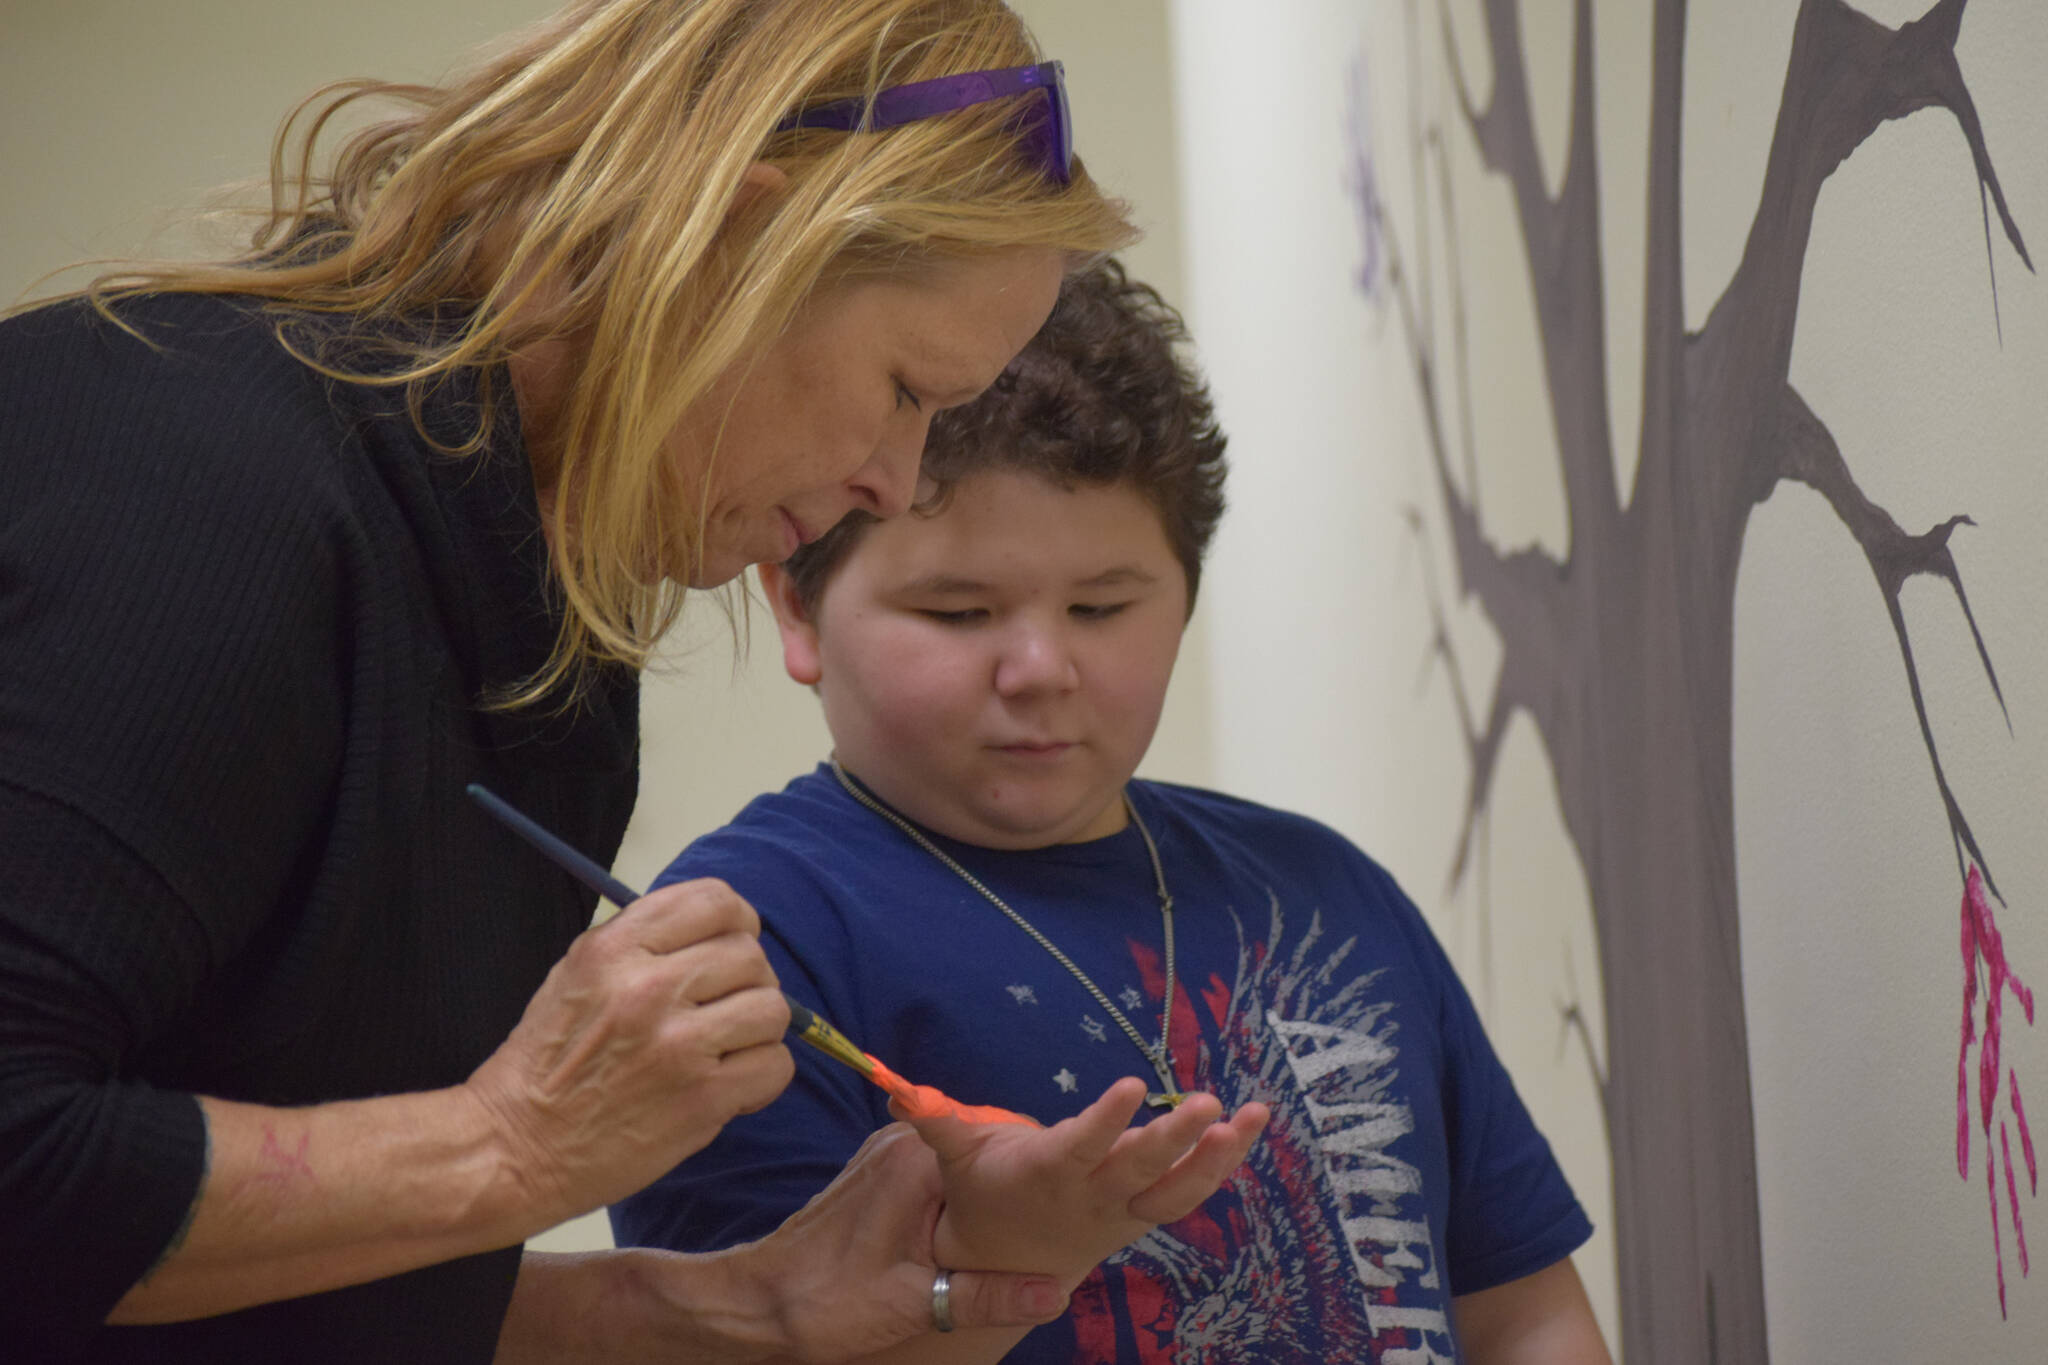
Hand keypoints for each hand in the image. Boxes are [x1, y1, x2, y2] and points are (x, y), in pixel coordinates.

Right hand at [464, 877, 794, 1225]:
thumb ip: (642, 943)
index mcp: (615, 949)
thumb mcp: (576, 974)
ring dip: (758, 1030)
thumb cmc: (547, 1064)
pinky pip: (775, 1067)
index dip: (737, 923)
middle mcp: (648, 988)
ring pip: (772, 1009)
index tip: (731, 944)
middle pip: (751, 956)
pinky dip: (762, 1078)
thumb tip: (715, 931)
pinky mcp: (702, 1099)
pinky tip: (730, 1086)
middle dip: (748, 982)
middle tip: (724, 1009)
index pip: (716, 901)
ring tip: (727, 1049)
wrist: (515, 1148)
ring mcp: (678, 1045)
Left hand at [704, 1124, 1070, 1363]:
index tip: (1069, 1190)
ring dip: (989, 1191)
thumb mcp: (915, 1305)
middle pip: (982, 1151)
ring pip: (960, 1164)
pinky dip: (961, 1198)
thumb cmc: (828, 1302)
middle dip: (1017, 1182)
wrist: (758, 1302)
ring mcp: (885, 1156)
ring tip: (1028, 1224)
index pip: (999, 1145)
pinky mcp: (875, 1174)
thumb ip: (987, 1295)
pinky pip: (937, 1175)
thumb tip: (1055, 1291)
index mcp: (916, 1165)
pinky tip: (978, 1230)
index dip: (1037, 1169)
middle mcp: (900, 1147)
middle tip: (1057, 1215)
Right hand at [903, 1077, 1269, 1281]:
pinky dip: (1223, 1162)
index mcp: (1050, 1173)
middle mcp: (1093, 1194)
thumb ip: (936, 1120)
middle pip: (1140, 1168)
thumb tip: (898, 1090)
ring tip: (1253, 1116)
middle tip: (1209, 1102)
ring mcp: (1125, 1208)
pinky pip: (1190, 1191)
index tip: (1133, 1087)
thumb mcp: (957, 1156)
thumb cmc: (983, 1191)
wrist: (1007, 1261)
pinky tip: (1251, 1127)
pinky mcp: (1145, 1211)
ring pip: (1179, 1188)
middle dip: (1176, 1137)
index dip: (1107, 1121)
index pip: (1082, 1145)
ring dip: (1221, 1155)